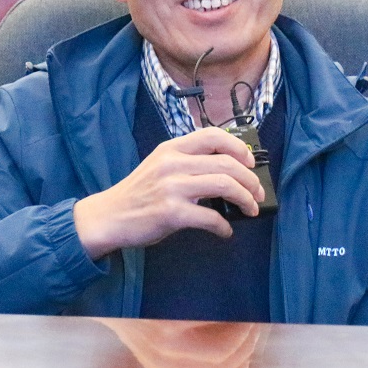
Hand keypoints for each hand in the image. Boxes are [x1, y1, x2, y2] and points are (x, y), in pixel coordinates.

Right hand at [73, 127, 264, 259]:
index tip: (250, 162)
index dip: (238, 147)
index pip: (213, 135)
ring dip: (245, 199)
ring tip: (251, 210)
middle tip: (258, 193)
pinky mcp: (171, 213)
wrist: (109, 216)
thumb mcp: (160, 165)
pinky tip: (225, 231)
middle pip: (226, 162)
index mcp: (172, 148)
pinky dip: (224, 226)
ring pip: (224, 185)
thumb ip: (188, 162)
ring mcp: (172, 187)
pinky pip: (211, 218)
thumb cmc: (139, 193)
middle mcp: (173, 163)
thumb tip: (227, 171)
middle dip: (250, 179)